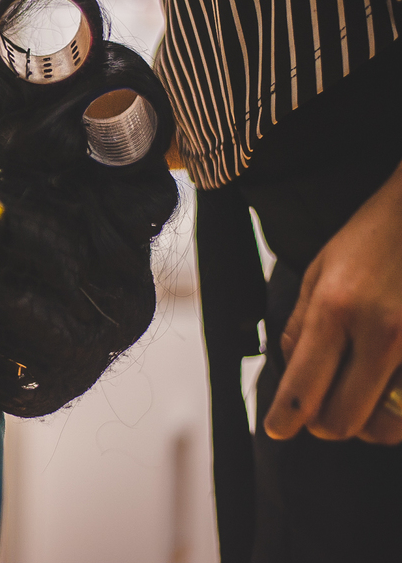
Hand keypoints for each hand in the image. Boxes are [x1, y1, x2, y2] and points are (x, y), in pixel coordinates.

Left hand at [263, 161, 401, 443]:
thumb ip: (301, 325)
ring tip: (356, 400)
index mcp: (336, 309)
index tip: (277, 428)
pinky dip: (398, 410)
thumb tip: (290, 373)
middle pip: (342, 420)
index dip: (284, 419)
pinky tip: (387, 391)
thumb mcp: (318, 271)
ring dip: (367, 425)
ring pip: (388, 426)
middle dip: (323, 425)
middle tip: (316, 413)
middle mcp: (380, 332)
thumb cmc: (371, 238)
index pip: (302, 387)